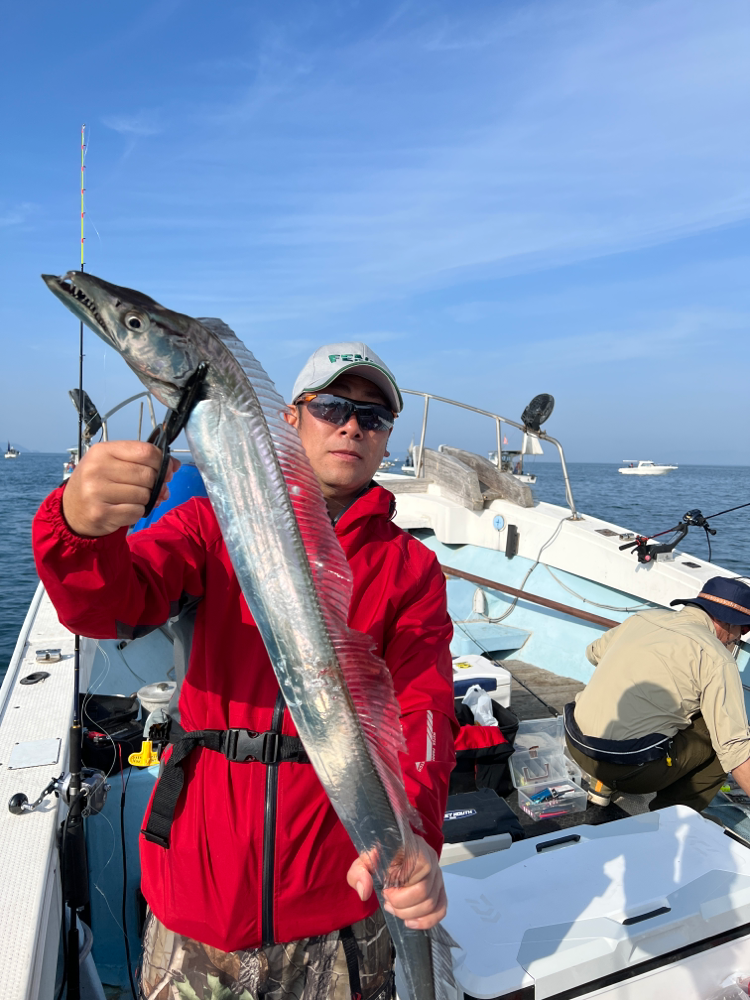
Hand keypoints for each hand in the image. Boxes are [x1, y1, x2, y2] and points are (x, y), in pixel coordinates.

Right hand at [62, 441, 179, 536]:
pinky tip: (126, 509)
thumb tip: (175, 465)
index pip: (145, 451)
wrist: (71, 510)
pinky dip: (137, 512)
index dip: (162, 461)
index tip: (166, 469)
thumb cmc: (97, 482)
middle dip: (156, 484)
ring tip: (134, 499)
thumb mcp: (112, 462)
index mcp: (102, 451)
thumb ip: (142, 460)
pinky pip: (137, 512)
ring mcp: (96, 492)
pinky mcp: (101, 513)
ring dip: (146, 499)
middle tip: (152, 488)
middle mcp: (97, 469)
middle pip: (148, 475)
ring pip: (144, 495)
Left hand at [346, 838, 446, 929]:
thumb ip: (359, 872)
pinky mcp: (439, 891)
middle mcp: (432, 860)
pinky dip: (426, 921)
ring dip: (410, 913)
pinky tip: (410, 922)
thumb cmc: (380, 856)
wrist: (391, 851)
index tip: (385, 889)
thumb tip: (364, 892)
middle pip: (425, 892)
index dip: (402, 885)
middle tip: (387, 900)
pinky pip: (441, 910)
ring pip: (432, 904)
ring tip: (394, 908)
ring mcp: (438, 877)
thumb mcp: (365, 860)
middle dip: (402, 904)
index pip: (421, 867)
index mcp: (415, 847)